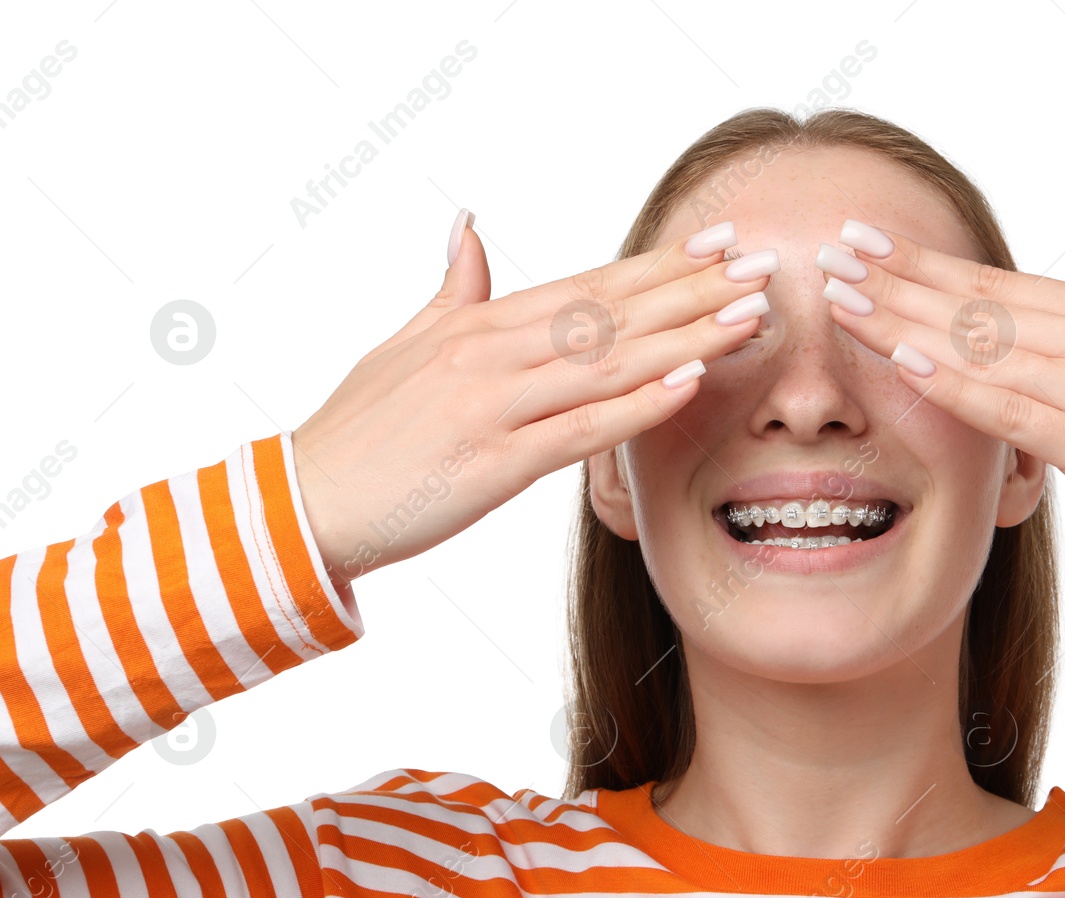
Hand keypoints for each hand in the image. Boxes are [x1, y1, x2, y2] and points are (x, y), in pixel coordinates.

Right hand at [290, 215, 770, 585]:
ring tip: (749, 318)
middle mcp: (491, 353)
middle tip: (763, 267)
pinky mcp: (492, 464)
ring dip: (686, 337)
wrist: (302, 503)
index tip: (719, 242)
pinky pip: (578, 429)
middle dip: (694, 290)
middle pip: (611, 313)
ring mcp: (492, 406)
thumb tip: (468, 227)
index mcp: (478, 324)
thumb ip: (451, 288)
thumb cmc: (358, 429)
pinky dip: (635, 405)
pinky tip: (687, 383)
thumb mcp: (403, 342)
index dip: (659, 264)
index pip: (588, 284)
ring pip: (606, 362)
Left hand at [821, 174, 1064, 563]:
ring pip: (981, 348)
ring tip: (844, 303)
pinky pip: (1007, 408)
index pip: (996, 281)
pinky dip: (952, 383)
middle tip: (832, 257)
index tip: (869, 242)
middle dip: (897, 281)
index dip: (927, 262)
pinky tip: (902, 360)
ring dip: (904, 324)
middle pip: (976, 305)